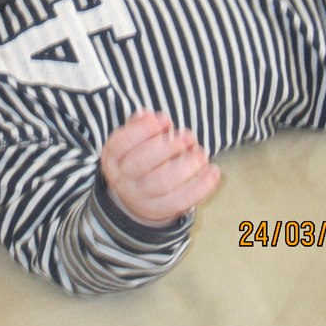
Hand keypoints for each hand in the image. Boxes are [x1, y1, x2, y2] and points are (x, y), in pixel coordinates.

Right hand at [101, 111, 220, 226]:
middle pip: (142, 163)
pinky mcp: (159, 210)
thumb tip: (147, 114)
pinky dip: (200, 186)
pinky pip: (181, 201)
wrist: (135, 196)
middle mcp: (122, 178)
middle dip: (167, 147)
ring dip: (186, 166)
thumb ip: (140, 125)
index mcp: (112, 157)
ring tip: (202, 154)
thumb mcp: (133, 140)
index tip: (165, 119)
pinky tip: (213, 171)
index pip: (123, 142)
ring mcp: (140, 198)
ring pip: (163, 183)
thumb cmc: (138, 157)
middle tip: (188, 135)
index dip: (143, 129)